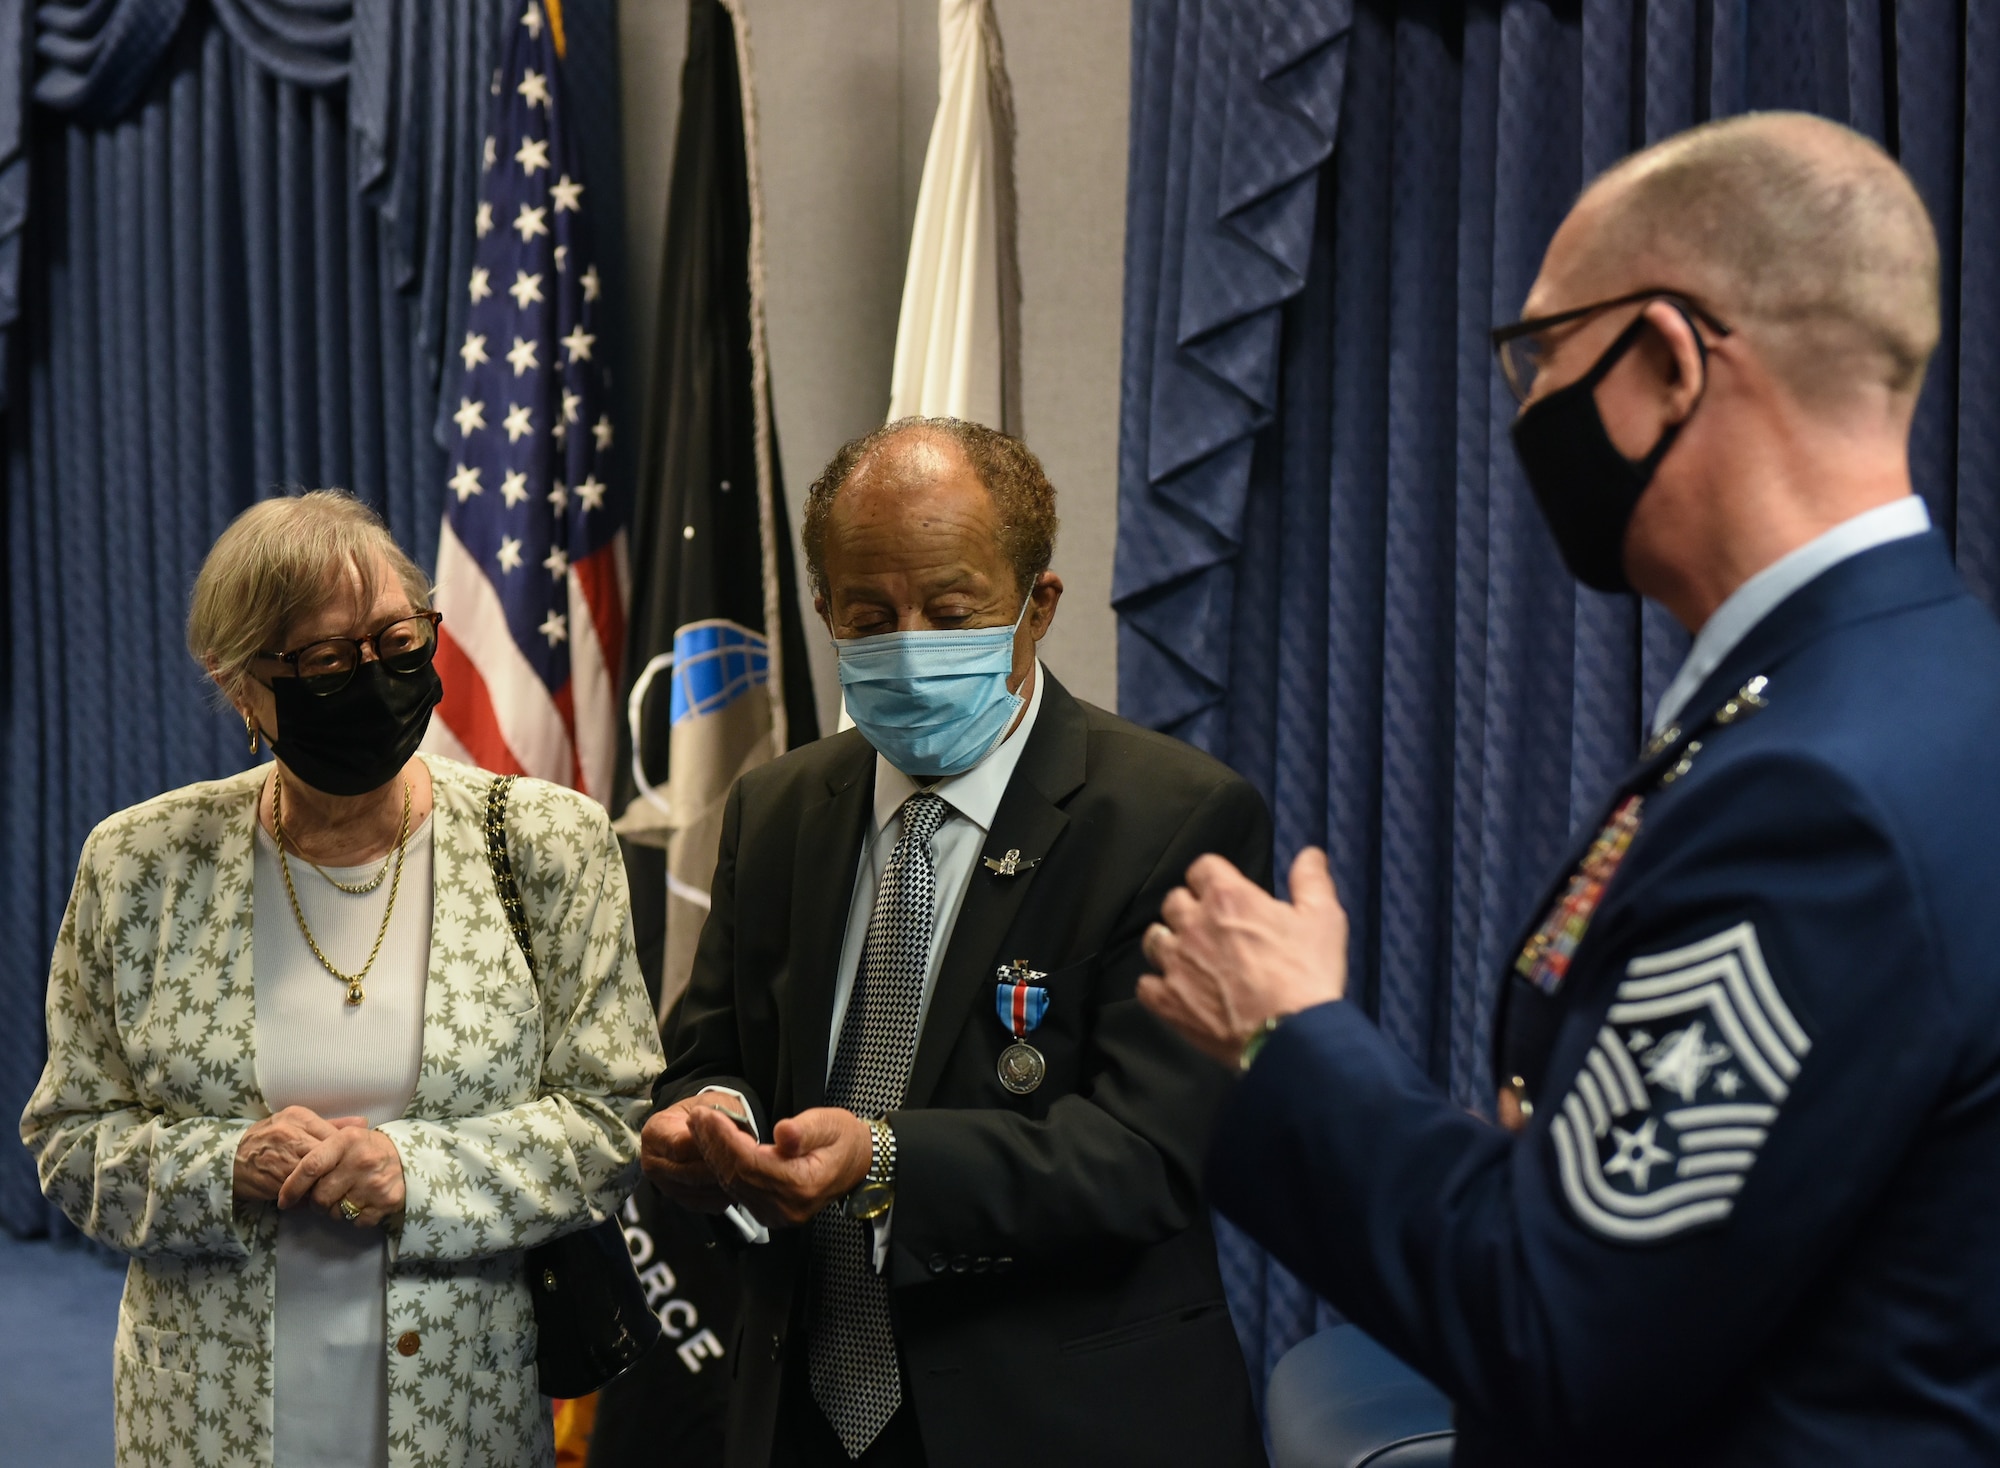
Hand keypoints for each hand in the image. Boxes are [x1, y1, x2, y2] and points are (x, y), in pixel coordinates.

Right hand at [233, 1107, 365, 1202]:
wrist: (229, 1159)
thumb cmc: (268, 1139)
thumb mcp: (295, 1123)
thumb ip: (330, 1125)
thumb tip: (363, 1124)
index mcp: (299, 1117)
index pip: (335, 1135)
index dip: (346, 1152)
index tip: (352, 1162)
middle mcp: (290, 1134)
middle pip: (328, 1155)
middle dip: (338, 1170)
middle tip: (347, 1179)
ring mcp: (282, 1158)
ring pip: (317, 1175)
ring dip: (325, 1185)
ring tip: (332, 1189)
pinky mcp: (275, 1180)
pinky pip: (302, 1190)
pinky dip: (310, 1196)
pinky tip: (312, 1197)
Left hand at [277, 1125, 405, 1226]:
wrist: (408, 1158)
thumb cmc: (366, 1149)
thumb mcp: (344, 1138)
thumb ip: (317, 1150)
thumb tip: (285, 1176)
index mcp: (347, 1140)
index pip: (311, 1166)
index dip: (292, 1186)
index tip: (284, 1200)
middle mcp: (362, 1160)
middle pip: (320, 1196)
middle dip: (316, 1202)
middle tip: (324, 1195)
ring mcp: (375, 1183)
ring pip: (336, 1212)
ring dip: (335, 1210)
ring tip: (346, 1196)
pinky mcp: (386, 1202)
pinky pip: (355, 1222)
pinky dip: (354, 1217)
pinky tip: (361, 1203)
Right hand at [640, 1092, 749, 1213]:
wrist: (697, 1125)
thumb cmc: (705, 1113)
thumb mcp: (712, 1103)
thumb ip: (717, 1116)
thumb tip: (729, 1133)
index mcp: (656, 1132)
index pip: (680, 1146)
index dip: (707, 1147)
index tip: (730, 1143)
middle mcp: (653, 1162)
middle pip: (689, 1173)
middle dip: (719, 1168)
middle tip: (744, 1162)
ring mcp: (663, 1184)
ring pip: (697, 1192)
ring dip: (722, 1185)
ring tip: (742, 1172)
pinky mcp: (677, 1198)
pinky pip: (702, 1204)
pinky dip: (721, 1197)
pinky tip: (734, 1184)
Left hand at [688, 1105, 872, 1228]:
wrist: (857, 1163)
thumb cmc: (843, 1139)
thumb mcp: (830, 1124)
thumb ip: (804, 1130)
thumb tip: (784, 1132)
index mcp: (802, 1185)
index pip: (750, 1162)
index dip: (725, 1138)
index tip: (708, 1115)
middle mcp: (786, 1207)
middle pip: (737, 1175)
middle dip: (712, 1144)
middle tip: (696, 1118)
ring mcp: (777, 1214)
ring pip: (733, 1185)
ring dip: (713, 1155)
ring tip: (699, 1128)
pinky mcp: (770, 1212)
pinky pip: (738, 1190)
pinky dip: (723, 1167)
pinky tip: (714, 1147)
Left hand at [1137, 847, 1349, 1065]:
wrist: (1292, 1036)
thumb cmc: (1309, 974)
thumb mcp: (1323, 919)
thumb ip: (1311, 880)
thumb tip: (1309, 853)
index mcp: (1228, 898)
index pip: (1202, 867)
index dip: (1212, 877)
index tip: (1224, 891)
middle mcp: (1193, 924)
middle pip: (1174, 901)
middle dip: (1190, 908)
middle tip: (1211, 926)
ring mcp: (1175, 963)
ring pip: (1154, 938)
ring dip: (1170, 942)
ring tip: (1190, 956)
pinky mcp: (1167, 1001)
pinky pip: (1145, 985)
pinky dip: (1158, 986)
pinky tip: (1177, 991)